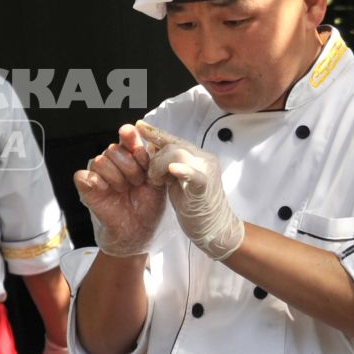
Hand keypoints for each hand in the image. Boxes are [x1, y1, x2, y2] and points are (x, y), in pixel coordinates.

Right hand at [73, 125, 167, 256]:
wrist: (139, 233)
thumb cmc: (148, 207)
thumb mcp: (156, 180)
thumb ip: (150, 157)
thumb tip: (144, 134)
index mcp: (130, 157)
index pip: (126, 137)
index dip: (132, 142)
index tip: (141, 155)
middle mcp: (113, 162)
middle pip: (114, 148)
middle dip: (130, 167)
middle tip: (137, 183)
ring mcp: (98, 174)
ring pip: (100, 160)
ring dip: (117, 177)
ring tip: (125, 190)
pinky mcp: (86, 187)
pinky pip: (84, 175)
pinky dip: (98, 183)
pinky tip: (108, 192)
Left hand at [137, 120, 244, 260]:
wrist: (216, 228)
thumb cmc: (196, 205)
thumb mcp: (177, 181)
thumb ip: (167, 164)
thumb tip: (151, 147)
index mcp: (197, 157)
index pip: (174, 139)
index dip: (155, 132)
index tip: (138, 126)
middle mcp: (204, 160)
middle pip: (173, 145)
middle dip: (156, 159)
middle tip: (151, 176)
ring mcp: (207, 172)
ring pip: (179, 154)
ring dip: (160, 166)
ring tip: (157, 181)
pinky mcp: (206, 188)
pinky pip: (196, 175)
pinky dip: (184, 171)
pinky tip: (173, 169)